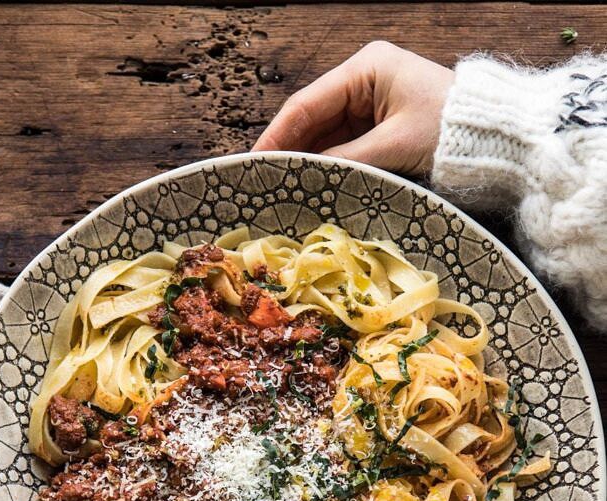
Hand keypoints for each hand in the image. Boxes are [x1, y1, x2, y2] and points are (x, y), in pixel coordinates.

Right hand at [253, 42, 453, 176]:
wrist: (493, 138)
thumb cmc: (449, 132)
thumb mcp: (394, 146)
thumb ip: (346, 160)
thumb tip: (307, 176)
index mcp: (366, 68)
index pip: (307, 103)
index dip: (277, 135)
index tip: (254, 160)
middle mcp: (363, 79)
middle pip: (311, 118)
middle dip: (288, 149)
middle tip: (260, 179)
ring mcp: (370, 102)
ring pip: (324, 134)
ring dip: (305, 159)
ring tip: (279, 186)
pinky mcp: (379, 124)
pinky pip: (343, 145)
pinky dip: (327, 163)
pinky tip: (309, 182)